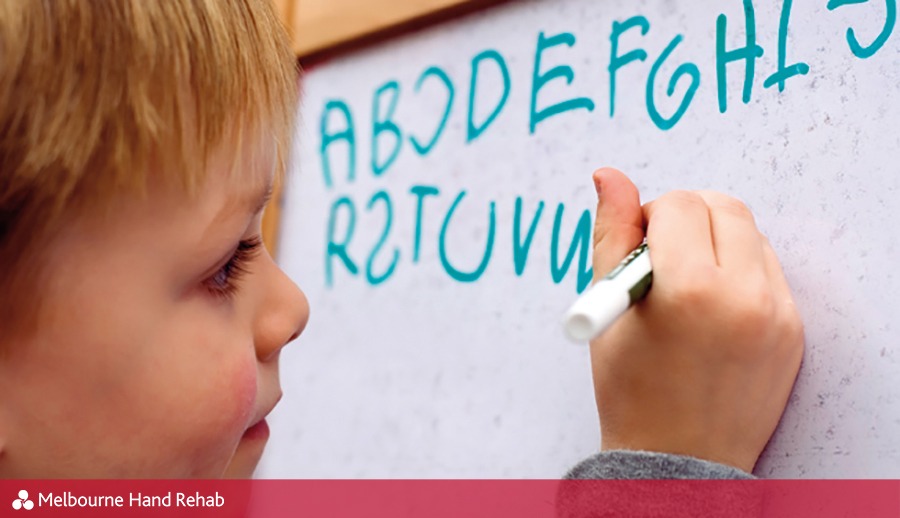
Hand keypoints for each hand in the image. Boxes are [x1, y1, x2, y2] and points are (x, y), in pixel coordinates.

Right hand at [588, 168, 803, 473]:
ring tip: (687, 287)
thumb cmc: (631, 389)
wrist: (678, 460)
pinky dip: (738, 271)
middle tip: (663, 256)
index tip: (639, 248)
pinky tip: (711, 307)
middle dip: (687, 218)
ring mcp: (776, 315)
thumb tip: (610, 176)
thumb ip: (612, 235)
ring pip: (750, 234)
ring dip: (715, 242)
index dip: (650, 218)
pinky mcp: (793, 329)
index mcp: (690, 292)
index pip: (679, 205)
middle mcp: (744, 297)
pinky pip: (768, 270)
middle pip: (724, 207)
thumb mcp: (611, 309)